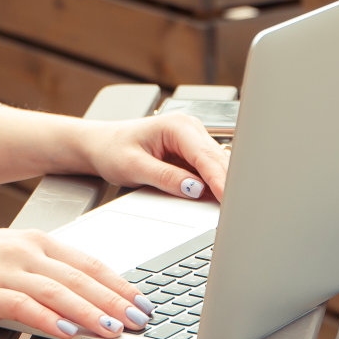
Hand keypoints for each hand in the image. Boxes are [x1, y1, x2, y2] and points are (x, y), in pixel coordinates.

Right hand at [0, 222, 154, 338]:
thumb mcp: (16, 255)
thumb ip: (49, 271)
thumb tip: (89, 297)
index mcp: (39, 241)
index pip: (88, 261)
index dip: (118, 282)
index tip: (142, 300)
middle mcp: (27, 252)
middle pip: (79, 277)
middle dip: (114, 300)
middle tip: (140, 318)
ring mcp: (6, 271)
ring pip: (57, 291)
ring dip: (89, 311)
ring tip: (113, 328)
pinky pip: (24, 306)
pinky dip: (49, 318)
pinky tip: (67, 329)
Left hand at [82, 114, 229, 201]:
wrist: (101, 144)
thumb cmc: (112, 149)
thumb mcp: (134, 167)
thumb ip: (165, 177)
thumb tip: (194, 189)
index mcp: (177, 126)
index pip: (206, 156)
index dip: (220, 180)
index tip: (229, 201)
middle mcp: (190, 128)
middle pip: (218, 161)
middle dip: (229, 184)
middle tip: (236, 212)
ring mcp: (194, 140)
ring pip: (218, 166)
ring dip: (224, 185)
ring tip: (230, 209)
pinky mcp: (193, 153)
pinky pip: (210, 171)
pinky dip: (215, 185)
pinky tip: (217, 201)